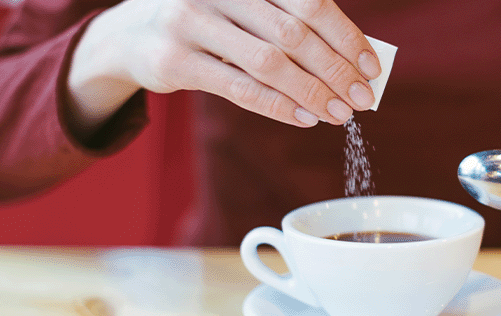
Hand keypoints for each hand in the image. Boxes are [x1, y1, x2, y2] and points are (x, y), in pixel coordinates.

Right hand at [67, 0, 381, 135]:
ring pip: (269, 63)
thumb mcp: (245, 8)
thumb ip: (289, 23)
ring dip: (312, 92)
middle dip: (335, 69)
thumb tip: (353, 60)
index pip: (310, 1)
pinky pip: (239, 89)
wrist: (130, 33)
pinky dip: (278, 106)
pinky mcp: (175, 60)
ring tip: (339, 113)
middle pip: (293, 33)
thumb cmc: (209, 21)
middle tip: (361, 98)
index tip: (371, 67)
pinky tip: (305, 118)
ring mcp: (191, 21)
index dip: (346, 35)